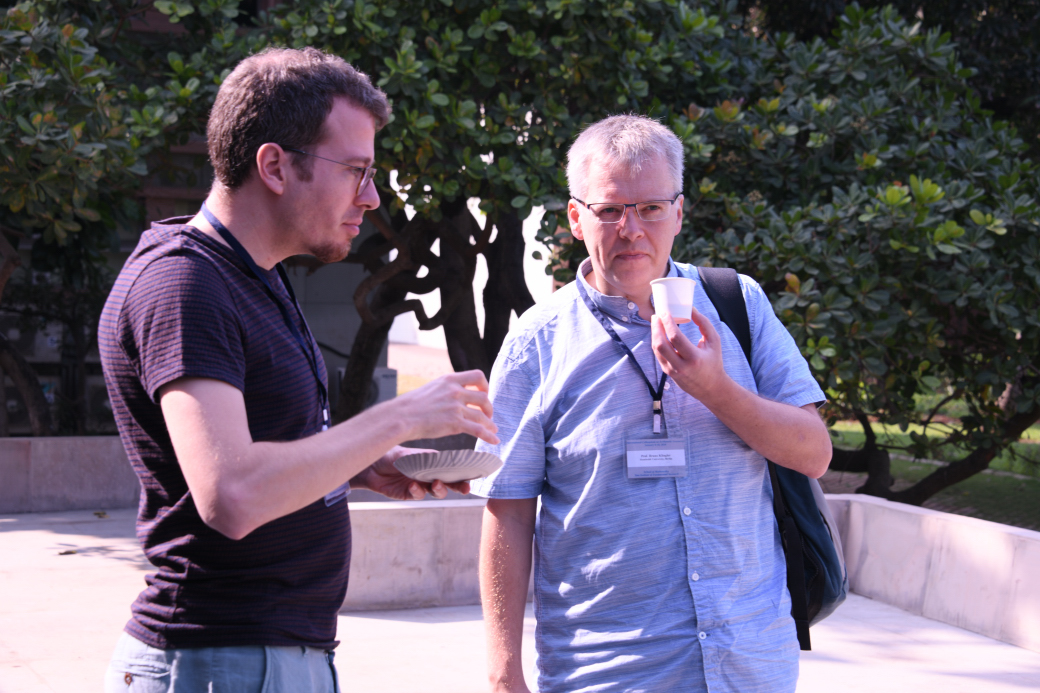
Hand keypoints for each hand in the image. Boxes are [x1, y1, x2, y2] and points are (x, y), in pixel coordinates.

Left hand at [349, 446, 470, 499]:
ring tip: (436, 484)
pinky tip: (413, 485)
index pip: (452, 468)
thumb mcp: (410, 454)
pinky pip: (418, 495)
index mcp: (432, 462)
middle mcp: (428, 474)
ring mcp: (420, 485)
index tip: (474, 474)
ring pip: (437, 491)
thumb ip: (426, 458)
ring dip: (440, 489)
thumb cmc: (391, 454)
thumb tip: (442, 458)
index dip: (463, 473)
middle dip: (459, 486)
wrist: (370, 465)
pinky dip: (418, 491)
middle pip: (449, 482)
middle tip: (465, 488)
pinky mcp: (409, 494)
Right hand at [391, 370, 498, 444]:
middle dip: (488, 407)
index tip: (484, 393)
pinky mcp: (455, 423)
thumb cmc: (411, 405)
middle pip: (483, 397)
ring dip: (490, 424)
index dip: (484, 385)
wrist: (401, 417)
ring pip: (482, 415)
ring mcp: (456, 407)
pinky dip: (488, 436)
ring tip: (492, 429)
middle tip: (487, 415)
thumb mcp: (431, 388)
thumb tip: (453, 396)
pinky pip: (478, 429)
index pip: (477, 375)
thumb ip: (445, 390)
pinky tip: (494, 440)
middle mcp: (455, 391)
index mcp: (449, 380)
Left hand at [651, 307, 730, 402]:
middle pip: (661, 344)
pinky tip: (658, 333)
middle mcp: (681, 366)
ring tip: (656, 322)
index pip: (675, 338)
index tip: (665, 312)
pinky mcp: (668, 373)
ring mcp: (672, 371)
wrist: (711, 388)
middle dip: (656, 327)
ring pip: (656, 350)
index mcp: (694, 358)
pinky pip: (658, 355)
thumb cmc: (714, 361)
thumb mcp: (714, 341)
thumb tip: (691, 309)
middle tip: (656, 315)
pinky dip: (657, 342)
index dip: (668, 323)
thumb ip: (704, 323)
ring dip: (654, 334)